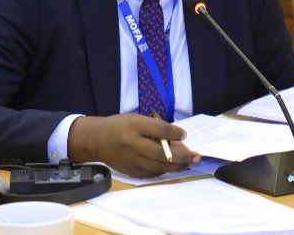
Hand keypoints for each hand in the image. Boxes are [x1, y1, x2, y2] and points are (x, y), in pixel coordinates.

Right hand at [67, 114, 200, 177]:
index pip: (159, 130)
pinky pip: (152, 173)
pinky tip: (173, 166)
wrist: (97, 140)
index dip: (174, 133)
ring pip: (158, 166)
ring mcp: (131, 160)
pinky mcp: (130, 171)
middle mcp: (132, 144)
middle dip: (182, 156)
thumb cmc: (120, 126)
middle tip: (196, 156)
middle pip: (161, 153)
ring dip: (177, 166)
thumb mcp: (137, 119)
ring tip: (189, 162)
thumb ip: (156, 128)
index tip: (184, 134)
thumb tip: (177, 139)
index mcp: (134, 126)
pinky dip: (165, 170)